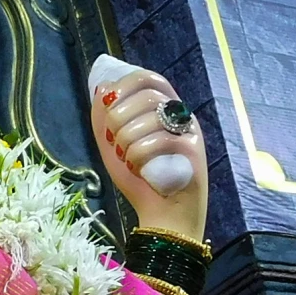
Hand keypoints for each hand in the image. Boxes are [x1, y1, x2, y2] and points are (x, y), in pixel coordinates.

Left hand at [93, 66, 207, 241]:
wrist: (162, 216)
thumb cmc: (139, 180)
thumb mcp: (112, 147)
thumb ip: (103, 119)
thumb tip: (101, 87)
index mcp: (163, 109)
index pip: (148, 78)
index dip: (124, 85)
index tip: (107, 103)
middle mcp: (180, 115)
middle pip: (148, 95)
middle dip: (119, 116)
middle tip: (114, 140)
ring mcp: (189, 131)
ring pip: (152, 117)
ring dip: (127, 139)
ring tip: (126, 157)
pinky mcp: (194, 151)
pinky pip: (159, 141)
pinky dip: (138, 156)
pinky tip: (138, 168)